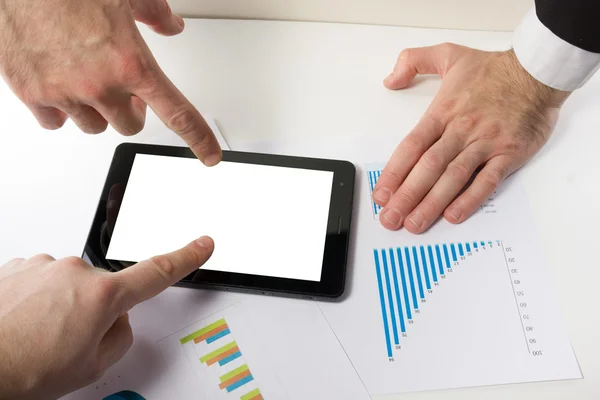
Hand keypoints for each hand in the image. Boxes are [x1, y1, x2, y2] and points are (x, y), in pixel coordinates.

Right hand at [0, 0, 221, 164]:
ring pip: (94, 126)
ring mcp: (64, 93)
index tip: (210, 155)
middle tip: (124, 87)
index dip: (198, 138)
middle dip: (132, 109)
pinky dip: (61, 109)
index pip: (176, 113)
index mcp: (131, 62)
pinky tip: (60, 84)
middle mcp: (100, 85)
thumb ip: (154, 12)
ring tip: (88, 79)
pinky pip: (55, 122)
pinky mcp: (32, 94)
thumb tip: (171, 25)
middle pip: (130, 125)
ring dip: (98, 110)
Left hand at [0, 236, 213, 399]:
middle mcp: (75, 271)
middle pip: (104, 288)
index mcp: (103, 295)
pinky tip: (22, 322)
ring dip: (61, 306)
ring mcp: (44, 266)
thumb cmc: (24, 369)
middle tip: (68, 341)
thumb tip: (117, 320)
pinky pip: (42, 281)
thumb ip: (119, 335)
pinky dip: (37, 300)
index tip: (202, 245)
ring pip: (69, 285)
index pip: (158, 272)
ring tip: (38, 335)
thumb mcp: (92, 365)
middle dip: (94, 311)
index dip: (185, 258)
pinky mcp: (19, 266)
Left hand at [374, 44, 569, 232]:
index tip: (380, 194)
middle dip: (406, 196)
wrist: (538, 72)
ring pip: (453, 178)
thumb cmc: (493, 70)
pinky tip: (453, 216)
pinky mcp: (508, 154)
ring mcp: (485, 144)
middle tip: (390, 218)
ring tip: (414, 224)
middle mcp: (461, 130)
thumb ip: (414, 61)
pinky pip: (487, 180)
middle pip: (428, 167)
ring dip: (431, 204)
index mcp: (443, 112)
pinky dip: (470, 199)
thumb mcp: (448, 54)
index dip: (394, 173)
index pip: (411, 146)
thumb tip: (390, 79)